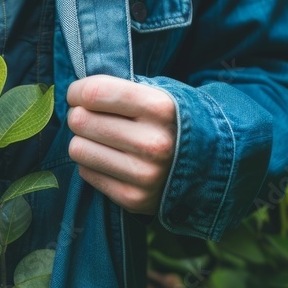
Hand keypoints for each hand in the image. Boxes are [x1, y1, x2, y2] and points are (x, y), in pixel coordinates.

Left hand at [66, 75, 175, 214]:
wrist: (210, 166)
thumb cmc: (172, 123)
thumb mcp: (160, 95)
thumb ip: (122, 89)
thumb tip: (76, 92)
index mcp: (161, 108)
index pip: (95, 93)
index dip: (77, 92)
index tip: (78, 95)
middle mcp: (153, 143)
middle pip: (81, 121)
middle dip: (80, 116)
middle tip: (91, 118)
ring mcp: (144, 174)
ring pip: (77, 149)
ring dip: (83, 142)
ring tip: (101, 141)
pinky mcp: (133, 198)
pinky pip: (86, 173)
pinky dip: (92, 165)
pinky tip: (112, 161)